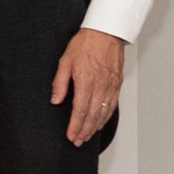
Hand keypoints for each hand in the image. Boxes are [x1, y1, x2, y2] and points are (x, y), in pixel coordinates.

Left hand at [52, 28, 126, 146]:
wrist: (106, 32)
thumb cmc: (85, 44)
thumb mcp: (65, 61)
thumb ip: (60, 83)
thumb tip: (56, 100)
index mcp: (86, 81)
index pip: (80, 110)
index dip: (75, 126)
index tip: (71, 136)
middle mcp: (101, 86)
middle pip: (93, 115)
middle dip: (85, 131)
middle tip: (78, 141)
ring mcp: (111, 85)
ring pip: (104, 112)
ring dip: (95, 126)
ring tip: (87, 136)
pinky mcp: (117, 83)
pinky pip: (112, 104)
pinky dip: (106, 116)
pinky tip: (100, 122)